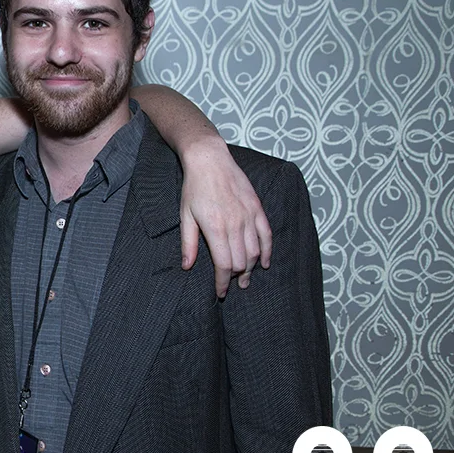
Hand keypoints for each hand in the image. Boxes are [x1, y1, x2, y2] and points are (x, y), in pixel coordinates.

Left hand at [180, 137, 272, 296]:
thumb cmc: (194, 188)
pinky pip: (267, 235)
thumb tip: (187, 266)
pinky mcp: (257, 208)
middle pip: (241, 262)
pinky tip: (265, 263)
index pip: (224, 265)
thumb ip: (188, 243)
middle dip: (236, 278)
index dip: (222, 283)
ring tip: (245, 278)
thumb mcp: (185, 216)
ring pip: (255, 251)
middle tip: (232, 286)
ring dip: (251, 268)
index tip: (220, 292)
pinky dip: (268, 251)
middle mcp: (236, 225)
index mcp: (216, 229)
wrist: (210, 160)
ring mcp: (249, 216)